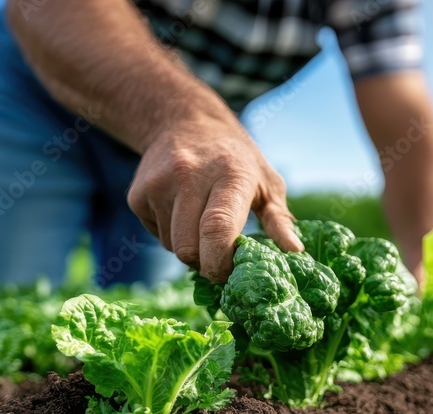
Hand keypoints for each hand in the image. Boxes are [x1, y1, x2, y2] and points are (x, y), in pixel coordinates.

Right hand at [127, 113, 302, 281]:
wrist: (184, 122)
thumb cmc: (235, 159)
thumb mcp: (266, 182)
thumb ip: (279, 221)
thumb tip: (296, 253)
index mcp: (228, 175)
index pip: (217, 229)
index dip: (222, 263)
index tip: (231, 273)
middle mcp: (188, 176)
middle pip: (189, 249)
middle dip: (206, 264)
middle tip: (220, 256)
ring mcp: (157, 185)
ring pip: (172, 247)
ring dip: (190, 247)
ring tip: (201, 220)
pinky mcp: (136, 195)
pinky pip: (157, 236)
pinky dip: (171, 234)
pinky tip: (181, 210)